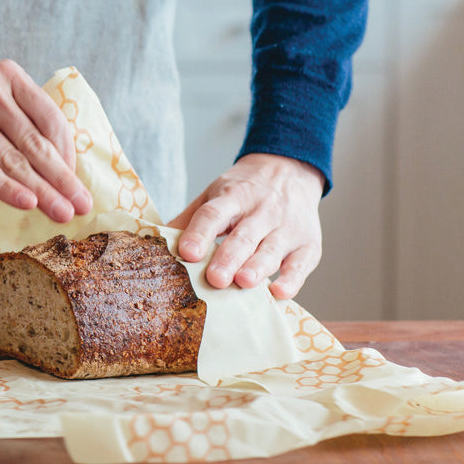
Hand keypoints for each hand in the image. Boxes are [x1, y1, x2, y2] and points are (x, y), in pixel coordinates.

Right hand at [0, 59, 92, 222]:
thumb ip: (22, 115)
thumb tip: (59, 163)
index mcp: (10, 75)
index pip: (49, 118)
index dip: (67, 154)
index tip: (76, 182)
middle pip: (34, 143)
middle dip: (61, 179)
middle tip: (81, 205)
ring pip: (11, 159)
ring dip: (40, 191)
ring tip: (60, 213)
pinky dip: (6, 188)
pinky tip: (26, 203)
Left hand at [169, 153, 324, 298]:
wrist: (290, 170)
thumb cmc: (243, 191)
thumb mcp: (214, 194)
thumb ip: (189, 219)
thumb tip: (155, 242)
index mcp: (233, 197)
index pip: (214, 214)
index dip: (200, 233)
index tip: (186, 252)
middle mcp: (262, 210)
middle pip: (244, 235)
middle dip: (229, 257)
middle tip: (215, 279)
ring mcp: (288, 227)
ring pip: (272, 249)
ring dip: (258, 267)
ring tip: (243, 282)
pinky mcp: (308, 244)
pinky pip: (301, 264)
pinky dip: (292, 280)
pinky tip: (279, 294)